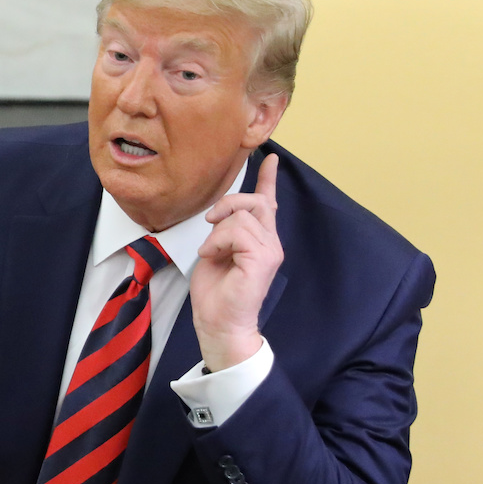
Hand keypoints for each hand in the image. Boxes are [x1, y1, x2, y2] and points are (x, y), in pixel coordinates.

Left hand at [190, 153, 281, 371]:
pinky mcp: (263, 259)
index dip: (269, 179)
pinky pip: (237, 231)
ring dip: (217, 231)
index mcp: (260, 240)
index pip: (269, 203)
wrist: (218, 324)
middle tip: (210, 222)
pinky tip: (212, 256)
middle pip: (255, 201)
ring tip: (211, 252)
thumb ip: (226, 230)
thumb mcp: (216, 251)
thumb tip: (221, 214)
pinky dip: (217, 241)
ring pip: (242, 215)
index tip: (272, 159)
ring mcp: (270, 250)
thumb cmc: (215, 294)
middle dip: (229, 204)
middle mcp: (271, 242)